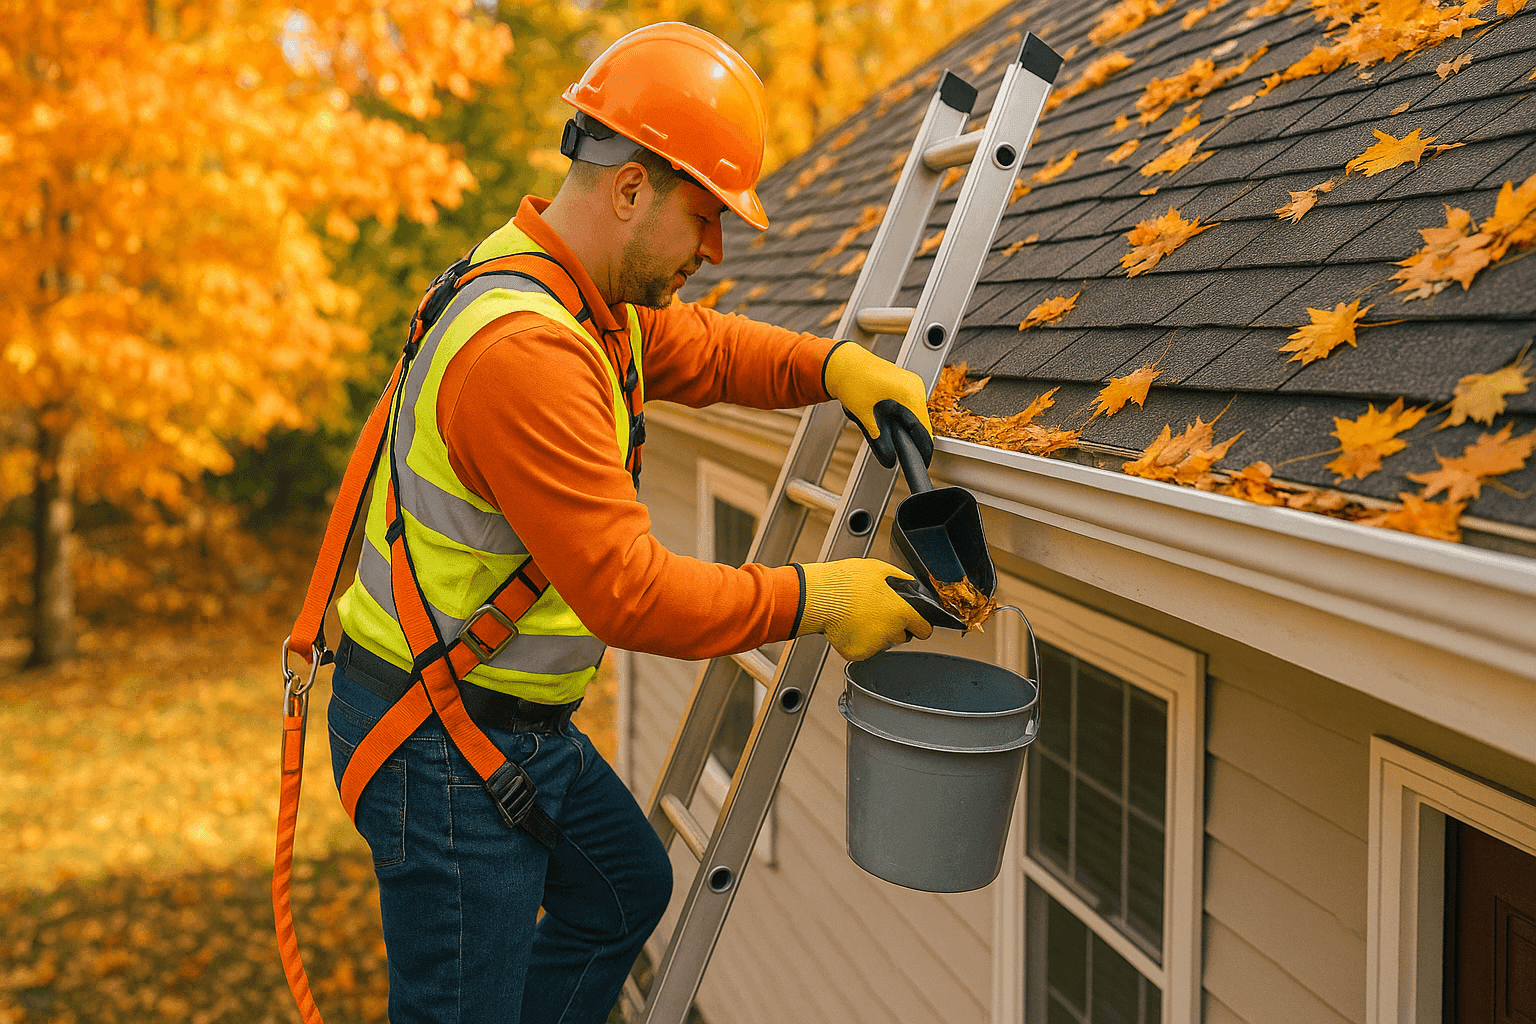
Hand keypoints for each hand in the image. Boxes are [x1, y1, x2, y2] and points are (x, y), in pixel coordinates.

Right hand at [795, 558, 933, 660]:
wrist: (818, 597)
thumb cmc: (845, 582)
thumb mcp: (879, 569)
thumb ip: (901, 580)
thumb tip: (912, 584)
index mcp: (900, 612)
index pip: (924, 629)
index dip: (919, 623)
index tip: (913, 622)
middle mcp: (890, 632)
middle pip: (902, 636)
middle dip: (893, 627)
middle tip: (875, 612)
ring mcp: (874, 645)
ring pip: (882, 642)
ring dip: (875, 633)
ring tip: (858, 615)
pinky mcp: (857, 653)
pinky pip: (863, 648)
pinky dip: (857, 640)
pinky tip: (848, 625)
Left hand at [822, 342, 933, 468]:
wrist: (844, 361)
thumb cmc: (851, 380)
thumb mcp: (863, 413)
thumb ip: (876, 434)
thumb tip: (886, 453)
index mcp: (908, 394)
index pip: (923, 426)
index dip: (924, 445)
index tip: (924, 458)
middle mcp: (914, 386)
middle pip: (922, 419)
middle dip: (914, 435)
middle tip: (907, 451)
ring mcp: (912, 381)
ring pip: (917, 411)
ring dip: (910, 424)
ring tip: (900, 436)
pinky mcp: (906, 380)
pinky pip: (912, 402)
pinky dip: (906, 413)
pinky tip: (896, 420)